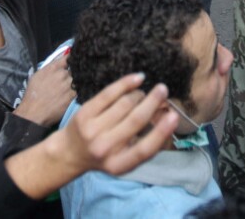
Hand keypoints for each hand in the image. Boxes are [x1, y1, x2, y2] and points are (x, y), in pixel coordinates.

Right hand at [13, 55, 75, 126]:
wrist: (34, 112)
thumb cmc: (33, 94)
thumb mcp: (38, 75)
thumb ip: (50, 66)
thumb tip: (61, 60)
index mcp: (53, 68)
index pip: (68, 57)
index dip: (73, 58)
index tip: (76, 59)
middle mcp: (63, 74)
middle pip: (75, 69)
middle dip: (74, 72)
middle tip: (72, 77)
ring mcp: (69, 85)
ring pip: (78, 79)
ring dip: (77, 81)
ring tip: (74, 86)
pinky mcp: (73, 97)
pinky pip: (80, 90)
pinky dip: (79, 90)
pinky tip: (75, 93)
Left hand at [56, 74, 177, 175]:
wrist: (70, 152)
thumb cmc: (106, 154)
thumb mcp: (124, 159)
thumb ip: (144, 143)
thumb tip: (167, 117)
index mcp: (119, 164)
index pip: (144, 149)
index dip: (161, 132)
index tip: (174, 115)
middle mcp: (105, 148)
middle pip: (135, 120)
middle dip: (152, 102)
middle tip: (163, 89)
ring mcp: (92, 130)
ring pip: (124, 104)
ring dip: (139, 94)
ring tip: (144, 93)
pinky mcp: (84, 113)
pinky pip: (109, 93)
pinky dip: (126, 83)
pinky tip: (138, 78)